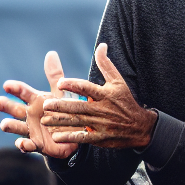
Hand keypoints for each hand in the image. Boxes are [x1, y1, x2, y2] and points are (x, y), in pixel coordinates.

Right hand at [0, 50, 77, 158]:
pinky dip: (24, 145)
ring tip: (4, 124)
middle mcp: (29, 115)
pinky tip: (22, 144)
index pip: (23, 92)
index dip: (16, 88)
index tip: (7, 85)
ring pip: (17, 127)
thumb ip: (55, 76)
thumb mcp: (61, 93)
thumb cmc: (63, 111)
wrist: (72, 134)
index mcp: (35, 101)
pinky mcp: (36, 144)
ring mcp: (31, 130)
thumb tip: (51, 53)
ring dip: (10, 125)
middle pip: (14, 109)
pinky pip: (28, 145)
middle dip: (6, 106)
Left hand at [44, 43, 158, 149]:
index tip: (60, 83)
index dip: (74, 86)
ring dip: (60, 122)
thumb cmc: (125, 101)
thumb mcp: (118, 81)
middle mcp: (102, 109)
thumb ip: (106, 64)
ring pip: (78, 122)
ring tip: (44, 120)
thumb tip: (101, 45)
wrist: (140, 127)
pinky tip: (56, 137)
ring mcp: (101, 125)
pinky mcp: (101, 138)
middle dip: (61, 106)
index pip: (87, 88)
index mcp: (105, 94)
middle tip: (45, 105)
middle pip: (79, 107)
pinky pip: (83, 138)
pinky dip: (70, 137)